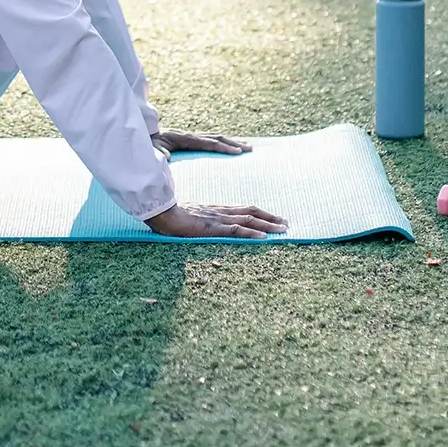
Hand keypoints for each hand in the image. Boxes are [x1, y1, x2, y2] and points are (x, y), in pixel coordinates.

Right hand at [145, 202, 287, 239]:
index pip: (243, 209)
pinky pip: (237, 229)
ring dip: (268, 224)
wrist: (162, 213)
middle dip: (270, 217)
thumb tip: (204, 224)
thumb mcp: (190, 217)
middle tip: (286, 223)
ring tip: (283, 229)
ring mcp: (218, 219)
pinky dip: (252, 232)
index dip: (259, 213)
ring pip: (248, 219)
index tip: (273, 217)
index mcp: (216, 209)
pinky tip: (264, 237)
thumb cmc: (171, 215)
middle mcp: (221, 212)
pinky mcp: (214, 227)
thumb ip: (200, 219)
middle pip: (251, 211)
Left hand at [151, 130, 250, 157]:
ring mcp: (192, 136)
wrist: (144, 133)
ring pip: (216, 137)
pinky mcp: (191, 139)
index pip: (210, 143)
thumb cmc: (149, 142)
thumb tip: (166, 156)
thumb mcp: (152, 147)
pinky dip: (223, 142)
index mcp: (186, 139)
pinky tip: (229, 146)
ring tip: (246, 146)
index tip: (238, 152)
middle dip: (234, 143)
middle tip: (250, 149)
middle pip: (218, 138)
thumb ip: (159, 152)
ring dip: (232, 141)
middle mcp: (192, 135)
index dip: (224, 147)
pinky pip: (211, 140)